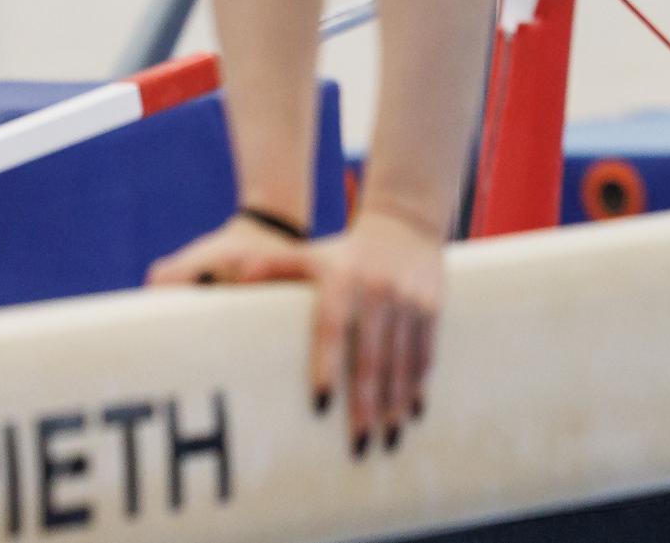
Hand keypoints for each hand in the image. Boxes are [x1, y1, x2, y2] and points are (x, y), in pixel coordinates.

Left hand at [148, 205, 443, 453]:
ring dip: (395, 405)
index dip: (326, 367)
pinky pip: (424, 352)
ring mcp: (408, 301)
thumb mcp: (311, 253)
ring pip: (402, 362)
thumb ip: (276, 267)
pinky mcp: (431, 307)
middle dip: (366, 406)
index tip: (321, 407)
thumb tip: (237, 277)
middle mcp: (377, 292)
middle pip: (370, 358)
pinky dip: (418, 385)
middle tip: (358, 446)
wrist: (406, 223)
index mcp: (342, 283)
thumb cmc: (346, 250)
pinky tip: (412, 412)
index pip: (332, 330)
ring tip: (387, 440)